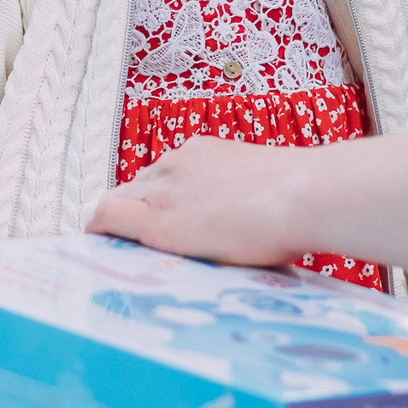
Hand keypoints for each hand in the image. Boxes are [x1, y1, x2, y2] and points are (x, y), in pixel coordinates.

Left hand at [88, 131, 407, 275]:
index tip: (166, 221)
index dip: (161, 200)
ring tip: (114, 255)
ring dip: (116, 225)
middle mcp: (180, 163)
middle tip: (131, 245)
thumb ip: (276, 202)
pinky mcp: (159, 220)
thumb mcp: (284, 190)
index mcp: (208, 153)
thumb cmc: (312, 195)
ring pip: (121, 200)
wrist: (307, 193)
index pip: (168, 174)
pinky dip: (99, 231)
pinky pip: (109, 218)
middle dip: (135, 211)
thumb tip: (310, 218)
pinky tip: (96, 249)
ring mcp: (167, 190)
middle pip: (139, 185)